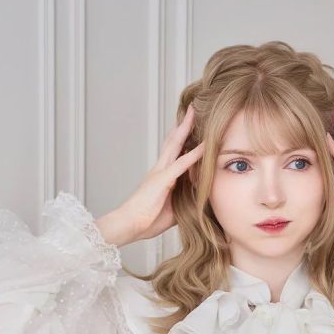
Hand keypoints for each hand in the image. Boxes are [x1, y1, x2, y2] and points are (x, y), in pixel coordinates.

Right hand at [95, 105, 204, 245]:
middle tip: (193, 109)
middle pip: (173, 141)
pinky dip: (194, 154)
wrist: (129, 225)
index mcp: (161, 175)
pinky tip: (204, 145)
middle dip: (183, 125)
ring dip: (186, 129)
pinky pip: (181, 164)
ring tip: (195, 113)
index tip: (190, 126)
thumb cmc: (147, 220)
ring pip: (175, 145)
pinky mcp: (162, 180)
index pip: (173, 152)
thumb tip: (196, 202)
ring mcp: (160, 173)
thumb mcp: (171, 209)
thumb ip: (183, 201)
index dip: (181, 138)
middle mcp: (160, 169)